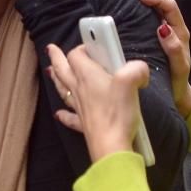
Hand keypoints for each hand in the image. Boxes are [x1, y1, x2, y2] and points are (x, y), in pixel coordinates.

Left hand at [48, 43, 149, 161]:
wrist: (111, 147)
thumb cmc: (117, 114)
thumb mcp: (131, 81)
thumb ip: (135, 68)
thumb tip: (139, 69)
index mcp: (87, 75)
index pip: (76, 55)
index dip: (83, 46)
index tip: (92, 43)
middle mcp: (80, 89)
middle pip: (62, 70)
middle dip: (57, 58)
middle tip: (51, 49)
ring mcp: (80, 108)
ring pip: (63, 90)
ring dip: (56, 79)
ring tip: (51, 72)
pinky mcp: (85, 124)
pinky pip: (70, 117)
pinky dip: (64, 114)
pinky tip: (59, 114)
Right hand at [131, 0, 190, 117]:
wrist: (177, 92)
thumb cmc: (177, 81)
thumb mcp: (178, 67)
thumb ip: (174, 49)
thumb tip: (163, 28)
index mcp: (180, 32)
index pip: (170, 7)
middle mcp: (174, 27)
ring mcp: (167, 30)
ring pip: (159, 4)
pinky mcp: (158, 34)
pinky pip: (152, 13)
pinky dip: (145, 1)